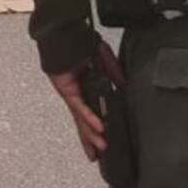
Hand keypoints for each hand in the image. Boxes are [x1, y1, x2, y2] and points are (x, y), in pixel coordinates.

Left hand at [47, 41, 123, 161]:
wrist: (64, 32)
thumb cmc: (79, 42)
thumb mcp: (103, 59)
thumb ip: (113, 72)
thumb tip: (123, 86)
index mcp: (84, 87)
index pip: (90, 112)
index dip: (94, 128)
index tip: (100, 143)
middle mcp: (76, 92)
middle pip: (82, 120)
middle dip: (90, 139)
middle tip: (98, 155)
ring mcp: (70, 91)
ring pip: (80, 117)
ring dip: (91, 133)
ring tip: (101, 147)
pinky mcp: (66, 87)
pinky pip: (79, 105)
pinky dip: (89, 116)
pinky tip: (98, 126)